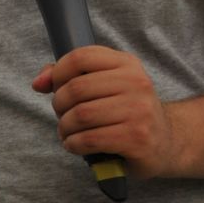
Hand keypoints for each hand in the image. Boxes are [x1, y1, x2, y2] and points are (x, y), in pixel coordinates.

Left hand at [33, 46, 175, 177]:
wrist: (165, 142)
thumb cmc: (124, 111)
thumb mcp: (103, 86)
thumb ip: (67, 77)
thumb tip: (38, 83)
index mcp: (127, 64)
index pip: (79, 57)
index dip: (58, 73)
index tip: (55, 88)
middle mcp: (137, 83)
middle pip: (75, 89)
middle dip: (59, 106)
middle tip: (64, 116)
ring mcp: (139, 111)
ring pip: (80, 115)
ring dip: (65, 128)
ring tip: (69, 133)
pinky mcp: (137, 138)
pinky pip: (89, 139)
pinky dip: (73, 144)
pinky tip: (77, 145)